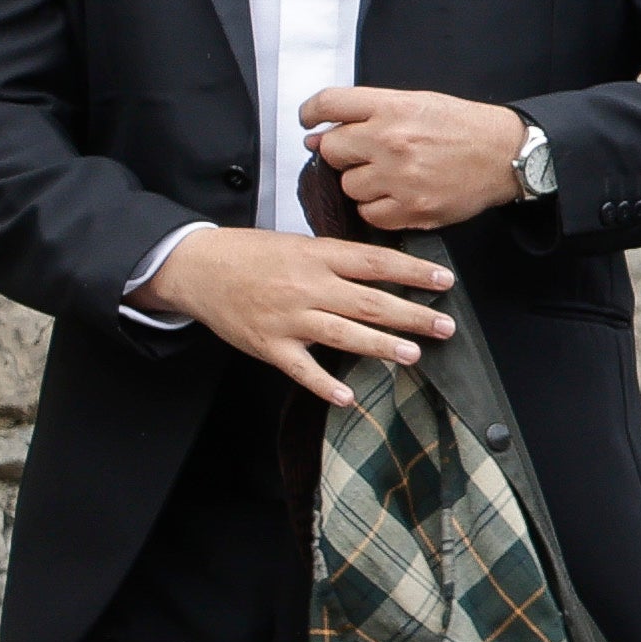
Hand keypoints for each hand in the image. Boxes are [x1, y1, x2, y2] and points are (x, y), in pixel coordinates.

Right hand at [148, 222, 456, 405]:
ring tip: (413, 355)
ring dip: (379, 346)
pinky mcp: (268, 344)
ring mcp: (287, 317)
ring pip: (341, 333)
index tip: (445, 281)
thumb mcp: (298, 244)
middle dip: (410, 315)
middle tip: (445, 327)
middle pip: (366, 302)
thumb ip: (337, 259)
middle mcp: (305, 286)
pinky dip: (323, 384)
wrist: (195, 267)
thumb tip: (387, 270)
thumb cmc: (251, 254)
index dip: (411, 272)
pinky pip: (300, 368)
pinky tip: (348, 397)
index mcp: (316, 256)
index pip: (373, 262)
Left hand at [296, 84, 528, 231]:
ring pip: (349, 186)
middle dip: (343, 154)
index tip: (310, 123)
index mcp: (391, 107)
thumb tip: (318, 135)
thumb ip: (368, 114)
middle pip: (332, 150)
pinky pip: (370, 214)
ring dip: (362, 184)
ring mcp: (401, 177)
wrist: (507, 155)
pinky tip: (397, 197)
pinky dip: (378, 209)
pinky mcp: (413, 208)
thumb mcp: (416, 103)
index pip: (326, 105)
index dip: (311, 115)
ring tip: (390, 178)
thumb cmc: (463, 128)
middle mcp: (391, 140)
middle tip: (366, 156)